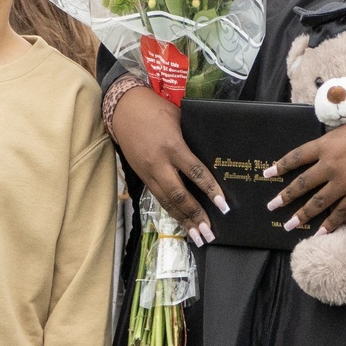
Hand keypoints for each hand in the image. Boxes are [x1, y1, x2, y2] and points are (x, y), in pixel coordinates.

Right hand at [110, 85, 224, 245]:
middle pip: (179, 195)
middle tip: (209, 232)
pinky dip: (171, 212)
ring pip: (167, 202)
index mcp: (172, 146)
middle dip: (195, 215)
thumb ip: (193, 138)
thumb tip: (213, 155)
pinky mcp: (142, 176)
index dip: (210, 190)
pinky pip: (158, 198)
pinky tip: (181, 222)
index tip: (223, 205)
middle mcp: (159, 163)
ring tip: (197, 236)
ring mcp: (148, 172)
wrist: (123, 109)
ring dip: (183, 220)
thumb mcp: (179, 118)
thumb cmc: (155, 109)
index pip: (195, 172)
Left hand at [265, 108, 345, 233]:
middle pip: (302, 183)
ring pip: (317, 203)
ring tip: (288, 225)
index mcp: (325, 144)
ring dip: (301, 215)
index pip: (296, 157)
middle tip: (271, 206)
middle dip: (285, 196)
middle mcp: (330, 165)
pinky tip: (320, 233)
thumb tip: (321, 152)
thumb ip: (331, 142)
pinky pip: (340, 214)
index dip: (280, 166)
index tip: (268, 174)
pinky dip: (330, 225)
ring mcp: (343, 182)